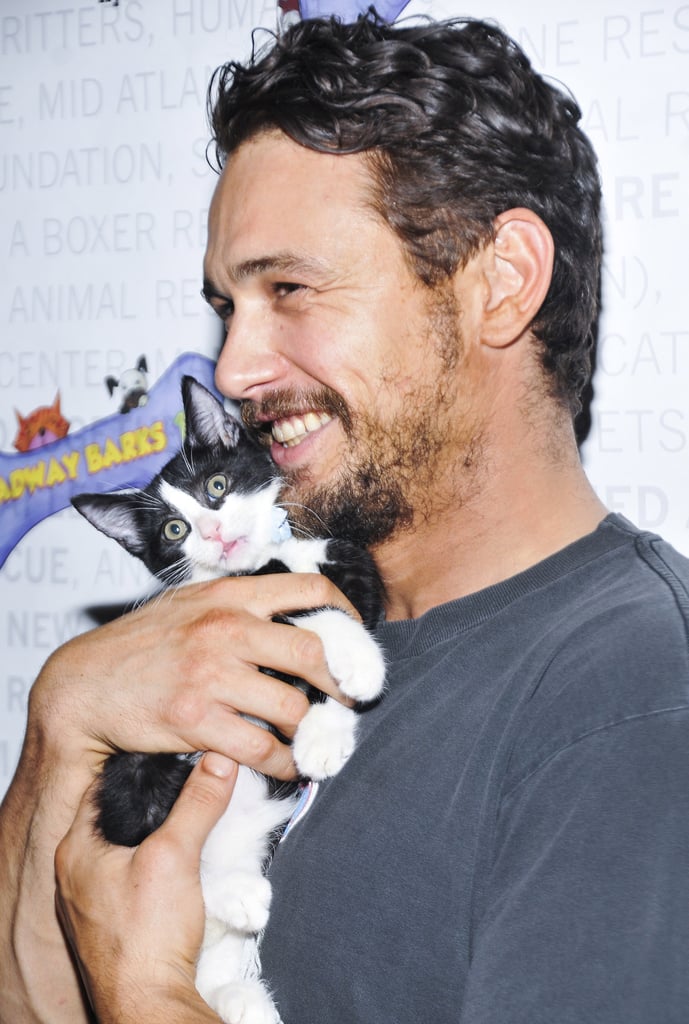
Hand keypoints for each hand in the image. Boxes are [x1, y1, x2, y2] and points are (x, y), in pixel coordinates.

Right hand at [35, 570, 356, 779]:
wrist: (83, 684)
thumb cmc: (142, 644)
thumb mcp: (190, 604)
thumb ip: (239, 605)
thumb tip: (295, 616)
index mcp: (229, 594)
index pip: (310, 588)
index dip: (346, 615)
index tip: (354, 642)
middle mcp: (225, 628)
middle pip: (314, 652)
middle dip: (343, 683)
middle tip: (350, 701)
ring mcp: (211, 674)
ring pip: (293, 706)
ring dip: (313, 730)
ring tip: (319, 739)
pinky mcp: (196, 720)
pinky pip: (261, 747)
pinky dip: (283, 762)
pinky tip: (287, 764)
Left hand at [55, 752, 236, 1023]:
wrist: (148, 1004)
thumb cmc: (146, 938)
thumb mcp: (177, 855)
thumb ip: (198, 803)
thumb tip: (218, 762)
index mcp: (77, 848)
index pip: (106, 785)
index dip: (139, 764)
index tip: (171, 751)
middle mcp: (76, 871)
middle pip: (117, 814)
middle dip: (152, 797)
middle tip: (186, 776)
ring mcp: (91, 898)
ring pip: (125, 844)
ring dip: (154, 830)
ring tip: (188, 812)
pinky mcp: (112, 919)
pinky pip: (131, 873)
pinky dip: (154, 859)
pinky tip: (178, 859)